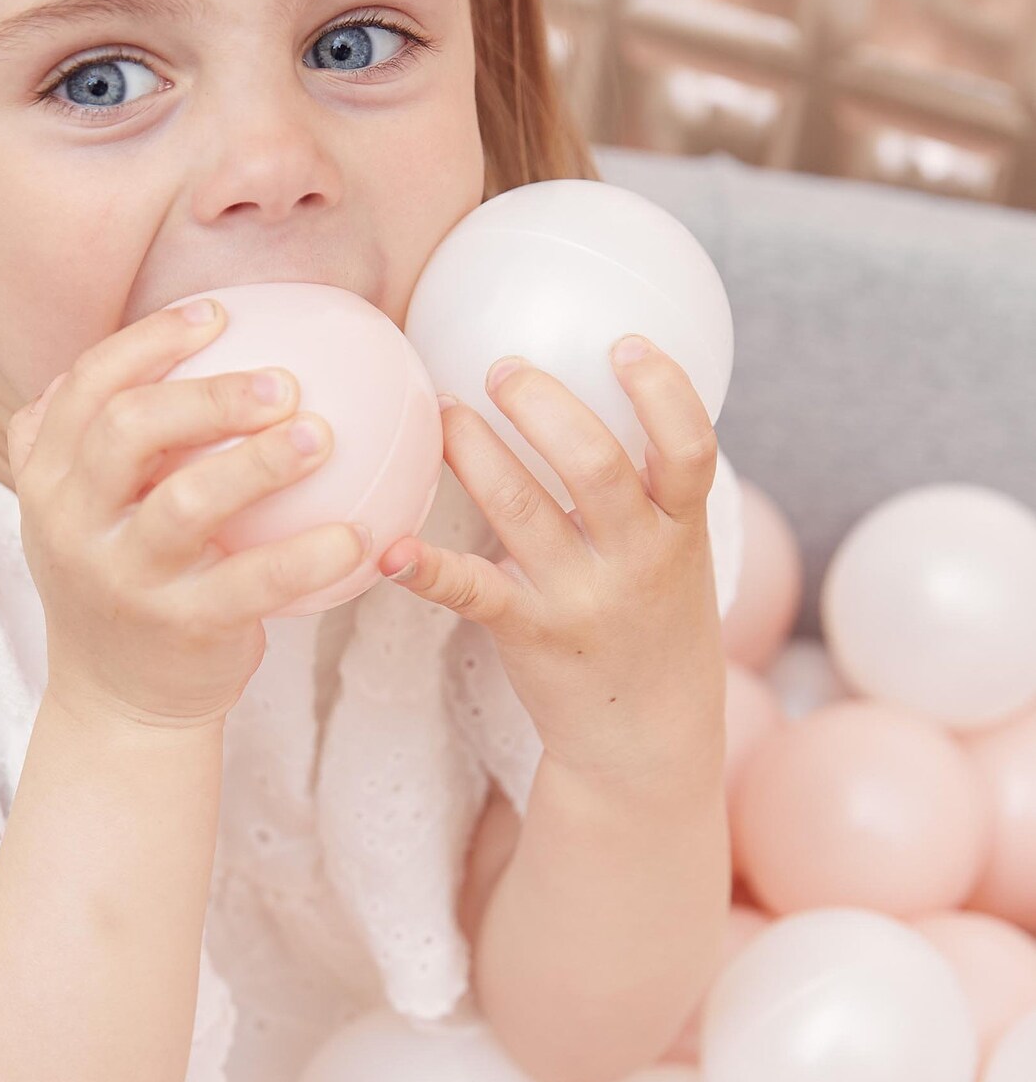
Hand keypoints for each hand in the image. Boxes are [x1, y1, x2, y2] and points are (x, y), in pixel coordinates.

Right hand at [7, 301, 369, 730]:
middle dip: (206, 394)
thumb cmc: (126, 578)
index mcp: (51, 479)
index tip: (219, 315)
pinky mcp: (176, 628)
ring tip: (321, 438)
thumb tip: (198, 337)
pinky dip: (305, 558)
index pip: (86, 387)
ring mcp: (122, 577)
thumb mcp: (94, 509)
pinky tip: (357, 536)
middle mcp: (73, 523)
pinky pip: (248, 585)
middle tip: (285, 382)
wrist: (118, 701)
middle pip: (127, 430)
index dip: (148, 342)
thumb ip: (115, 439)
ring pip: (184, 504)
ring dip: (258, 464)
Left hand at [378, 334, 726, 794]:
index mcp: (682, 531)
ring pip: (522, 508)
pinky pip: (474, 592)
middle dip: (542, 405)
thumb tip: (610, 390)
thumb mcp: (680, 556)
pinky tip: (390, 549)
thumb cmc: (655, 626)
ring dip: (475, 451)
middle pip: (594, 464)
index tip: (622, 342)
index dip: (662, 389)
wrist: (647, 739)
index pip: (691, 448)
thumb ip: (654, 489)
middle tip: (500, 369)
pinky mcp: (531, 634)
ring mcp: (583, 598)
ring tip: (446, 413)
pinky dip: (429, 569)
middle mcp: (638, 560)